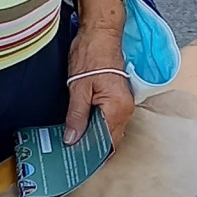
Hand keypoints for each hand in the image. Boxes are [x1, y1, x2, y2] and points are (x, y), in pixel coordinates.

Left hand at [64, 23, 134, 146]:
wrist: (101, 34)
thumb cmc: (91, 55)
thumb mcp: (78, 88)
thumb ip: (76, 116)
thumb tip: (72, 139)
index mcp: (117, 109)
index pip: (107, 143)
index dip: (92, 155)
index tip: (76, 162)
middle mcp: (125, 110)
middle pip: (110, 140)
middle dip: (92, 150)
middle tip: (71, 157)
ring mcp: (124, 105)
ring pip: (110, 132)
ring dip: (94, 139)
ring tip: (74, 145)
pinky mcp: (118, 100)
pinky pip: (109, 121)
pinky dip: (97, 128)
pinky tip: (82, 130)